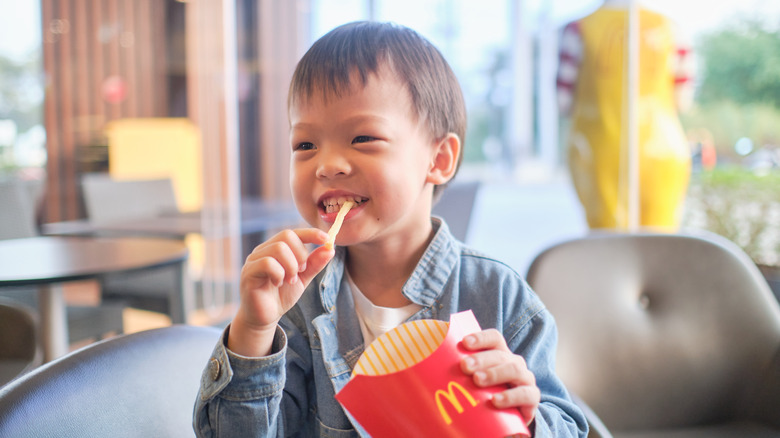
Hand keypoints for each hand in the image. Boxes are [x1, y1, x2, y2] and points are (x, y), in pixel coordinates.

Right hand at [228, 228, 333, 356]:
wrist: (266, 317)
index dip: (311, 233)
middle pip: (286, 236)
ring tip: (290, 281)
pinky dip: (279, 274)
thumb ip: (315, 264)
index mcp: (276, 248)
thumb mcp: (303, 278)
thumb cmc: (282, 295)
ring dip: (291, 266)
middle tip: (301, 271)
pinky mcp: (248, 272)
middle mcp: (263, 250)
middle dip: (300, 254)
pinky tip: (278, 284)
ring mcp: (254, 260)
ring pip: (278, 248)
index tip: (327, 239)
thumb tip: (330, 249)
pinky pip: (267, 263)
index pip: (293, 233)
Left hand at [460, 329, 539, 425]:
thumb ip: (460, 370)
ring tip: (477, 380)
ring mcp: (525, 378)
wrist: (509, 416)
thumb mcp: (475, 379)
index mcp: (500, 353)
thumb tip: (429, 361)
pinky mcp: (532, 397)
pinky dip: (510, 397)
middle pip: (500, 354)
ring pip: (513, 370)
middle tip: (464, 366)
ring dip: (494, 373)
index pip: (494, 338)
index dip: (481, 337)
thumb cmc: (487, 392)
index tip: (464, 343)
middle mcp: (515, 362)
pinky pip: (525, 394)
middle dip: (481, 358)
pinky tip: (495, 401)